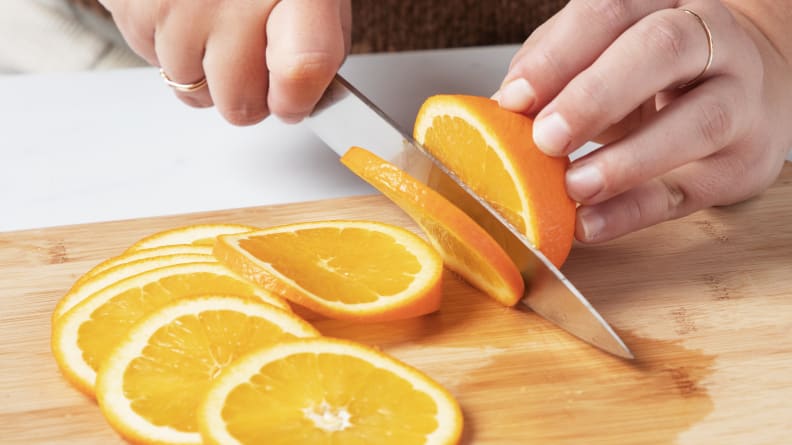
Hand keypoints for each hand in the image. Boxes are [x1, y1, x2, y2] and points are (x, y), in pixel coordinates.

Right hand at [100, 0, 350, 124]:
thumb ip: (318, 41)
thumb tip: (298, 99)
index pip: (301, 68)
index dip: (295, 101)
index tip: (293, 102)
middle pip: (241, 103)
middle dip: (247, 94)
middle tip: (250, 55)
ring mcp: (178, 2)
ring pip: (193, 93)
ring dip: (204, 71)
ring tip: (213, 17)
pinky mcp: (132, 4)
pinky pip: (153, 62)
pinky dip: (168, 46)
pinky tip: (184, 6)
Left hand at [496, 0, 791, 242]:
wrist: (744, 93)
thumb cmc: (655, 73)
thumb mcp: (603, 55)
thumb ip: (556, 70)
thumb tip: (504, 108)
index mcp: (664, 3)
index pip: (612, 13)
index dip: (559, 56)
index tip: (515, 100)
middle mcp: (712, 41)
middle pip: (663, 49)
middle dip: (596, 96)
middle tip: (547, 137)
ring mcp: (739, 100)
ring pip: (698, 122)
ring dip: (626, 160)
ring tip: (573, 187)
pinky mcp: (743, 163)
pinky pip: (688, 191)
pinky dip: (632, 211)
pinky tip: (589, 223)